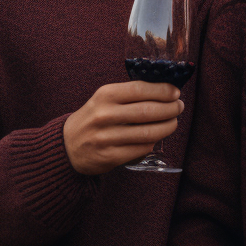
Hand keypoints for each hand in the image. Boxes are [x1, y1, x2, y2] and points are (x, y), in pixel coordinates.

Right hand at [63, 81, 183, 174]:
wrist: (67, 145)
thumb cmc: (94, 117)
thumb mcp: (105, 99)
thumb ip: (130, 94)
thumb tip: (166, 91)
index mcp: (105, 95)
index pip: (141, 89)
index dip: (163, 91)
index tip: (176, 93)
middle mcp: (105, 115)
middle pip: (148, 111)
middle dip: (170, 109)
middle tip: (179, 108)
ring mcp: (106, 137)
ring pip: (148, 133)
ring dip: (167, 127)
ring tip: (173, 123)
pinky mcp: (110, 156)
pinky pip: (141, 149)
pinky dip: (153, 143)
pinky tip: (156, 138)